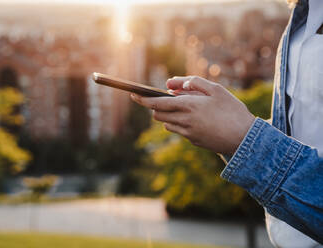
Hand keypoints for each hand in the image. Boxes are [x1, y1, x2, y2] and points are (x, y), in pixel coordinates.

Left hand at [130, 76, 254, 154]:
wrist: (245, 139)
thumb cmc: (232, 111)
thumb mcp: (216, 90)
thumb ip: (193, 83)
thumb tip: (174, 84)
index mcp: (189, 106)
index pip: (157, 104)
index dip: (142, 100)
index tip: (133, 95)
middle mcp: (185, 121)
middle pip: (158, 115)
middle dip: (158, 107)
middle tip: (170, 99)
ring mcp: (188, 133)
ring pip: (167, 124)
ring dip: (169, 115)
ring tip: (186, 108)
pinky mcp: (192, 141)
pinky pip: (178, 131)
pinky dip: (180, 123)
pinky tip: (196, 119)